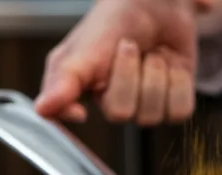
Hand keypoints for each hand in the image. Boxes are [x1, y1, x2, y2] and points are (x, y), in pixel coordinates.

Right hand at [35, 0, 221, 125]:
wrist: (156, 4)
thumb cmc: (116, 22)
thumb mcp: (85, 47)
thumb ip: (64, 80)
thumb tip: (42, 109)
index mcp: (81, 88)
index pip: (67, 115)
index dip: (72, 113)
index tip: (80, 110)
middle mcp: (112, 103)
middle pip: (120, 114)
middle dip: (128, 73)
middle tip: (129, 47)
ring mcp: (144, 107)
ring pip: (152, 115)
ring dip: (155, 74)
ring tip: (150, 53)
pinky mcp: (173, 105)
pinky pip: (179, 113)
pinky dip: (178, 83)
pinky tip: (171, 65)